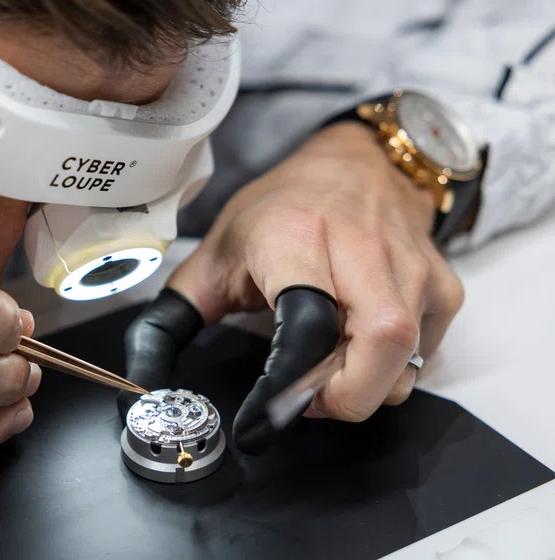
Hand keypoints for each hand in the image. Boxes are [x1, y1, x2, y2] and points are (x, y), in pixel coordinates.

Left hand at [121, 122, 464, 450]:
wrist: (358, 165)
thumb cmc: (279, 211)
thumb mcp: (211, 256)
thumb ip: (169, 321)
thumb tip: (143, 385)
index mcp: (294, 237)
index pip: (305, 322)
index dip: (286, 384)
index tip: (258, 422)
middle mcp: (361, 248)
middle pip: (377, 348)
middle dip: (338, 398)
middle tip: (301, 402)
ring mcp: (412, 268)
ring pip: (404, 363)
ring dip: (360, 387)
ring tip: (324, 364)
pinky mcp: (444, 287)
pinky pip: (423, 358)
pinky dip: (388, 372)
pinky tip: (356, 347)